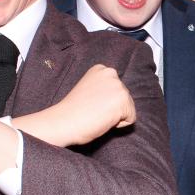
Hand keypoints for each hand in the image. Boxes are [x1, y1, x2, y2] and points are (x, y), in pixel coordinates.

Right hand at [14, 64, 134, 147]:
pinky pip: (131, 119)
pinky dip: (119, 125)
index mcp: (101, 69)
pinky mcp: (123, 101)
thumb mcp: (89, 90)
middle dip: (112, 108)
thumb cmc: (72, 111)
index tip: (90, 103)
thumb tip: (115, 99)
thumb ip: (103, 89)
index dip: (105, 102)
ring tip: (96, 114)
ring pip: (129, 109)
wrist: (63, 121)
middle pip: (125, 98)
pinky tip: (102, 120)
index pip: (116, 90)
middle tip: (92, 110)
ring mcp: (118, 86)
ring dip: (115, 116)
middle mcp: (111, 74)